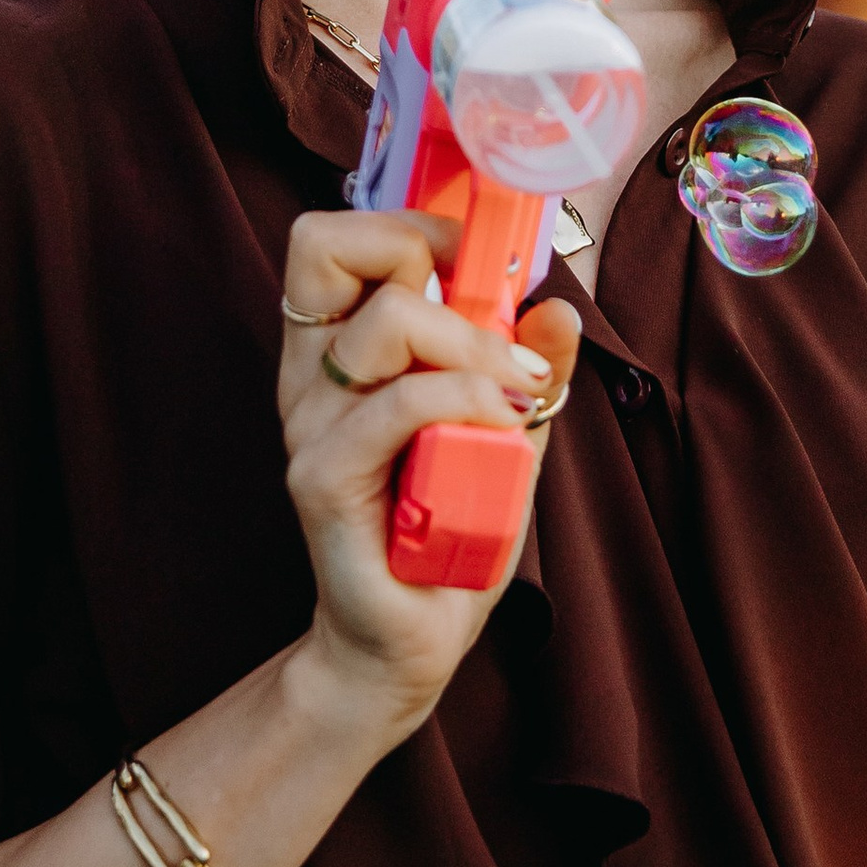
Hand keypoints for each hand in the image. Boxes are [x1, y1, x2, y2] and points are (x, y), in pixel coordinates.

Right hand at [276, 209, 578, 731]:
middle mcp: (310, 378)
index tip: (478, 260)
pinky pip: (398, 404)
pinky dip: (464, 397)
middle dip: (421, 251)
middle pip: (324, 246)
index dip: (407, 224)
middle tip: (488, 309)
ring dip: (474, 343)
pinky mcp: (324, 480)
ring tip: (516, 391)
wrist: (412, 641)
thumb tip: (557, 308)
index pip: (333, 241)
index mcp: (337, 353)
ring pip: (385, 321)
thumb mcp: (506, 433)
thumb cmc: (451, 532)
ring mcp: (310, 427)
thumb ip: (527, 368)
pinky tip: (500, 425)